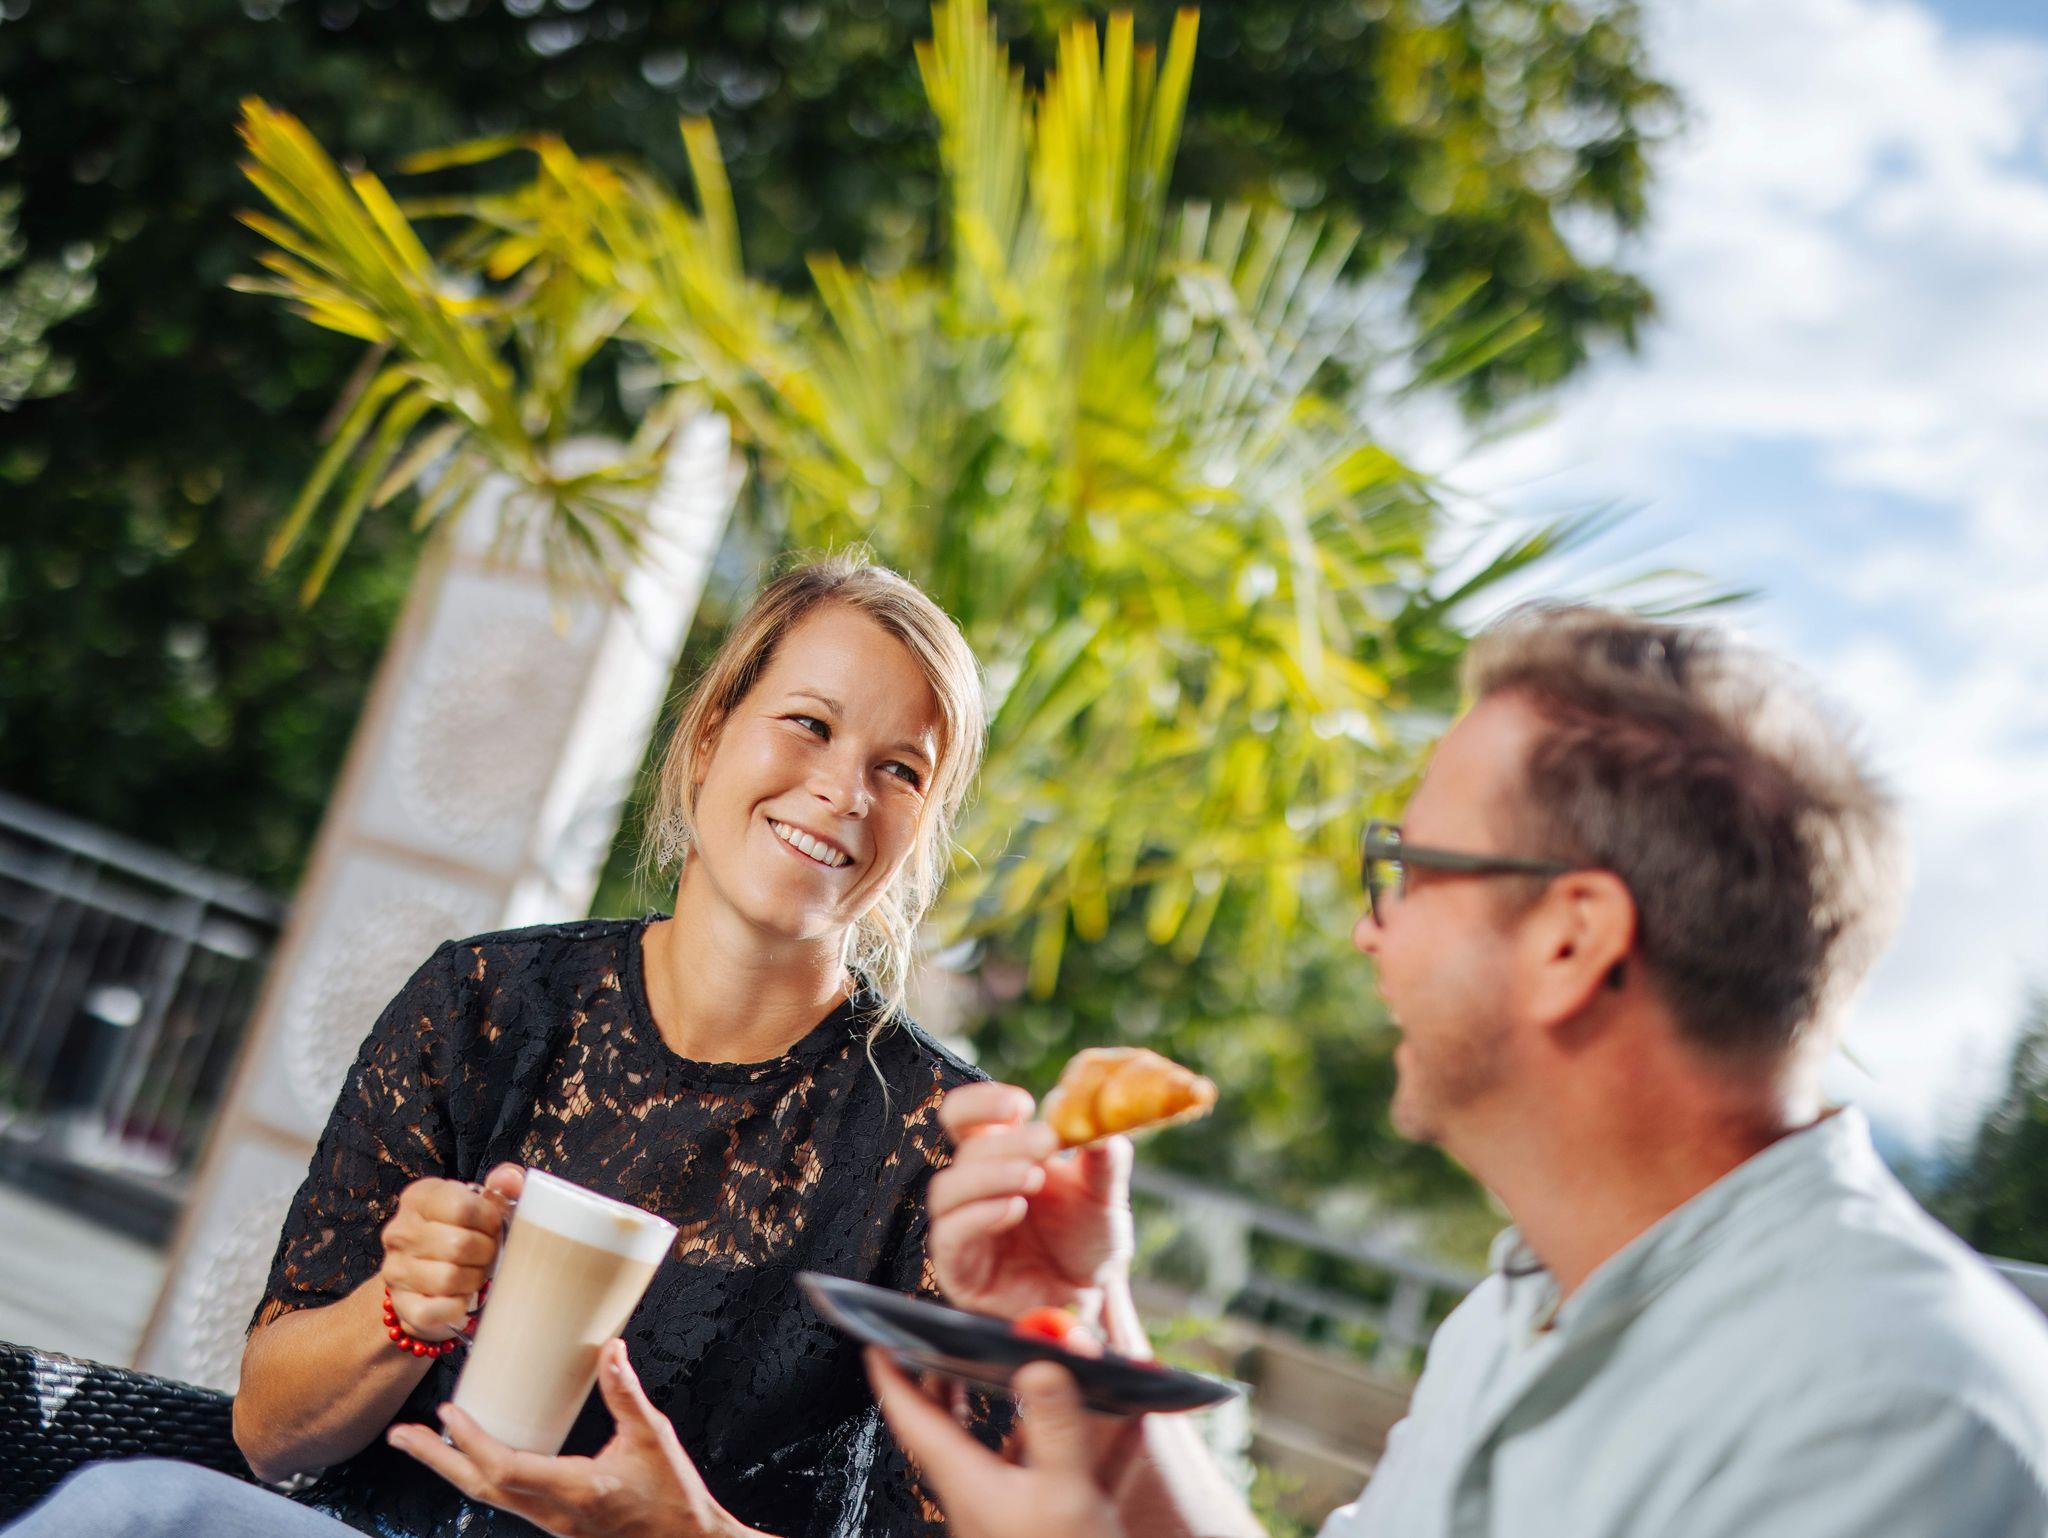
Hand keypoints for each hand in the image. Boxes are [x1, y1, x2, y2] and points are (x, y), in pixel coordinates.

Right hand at [378, 1163, 521, 1340]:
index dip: (489, 1221)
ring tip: (476, 1275)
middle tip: (487, 1255)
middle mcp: (400, 1231)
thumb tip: (510, 1179)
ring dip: (473, 1280)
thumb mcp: (484, 1202)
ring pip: (448, 1279)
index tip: (493, 1228)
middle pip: (459, 1245)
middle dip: (485, 1254)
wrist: (430, 1278)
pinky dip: (456, 1308)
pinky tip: (461, 1299)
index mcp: (420, 1198)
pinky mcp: (401, 1305)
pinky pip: (433, 1311)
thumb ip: (503, 1184)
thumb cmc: (465, 1234)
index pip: (463, 1207)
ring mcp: (395, 1269)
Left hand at [388, 1340, 760, 1537]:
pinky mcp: (556, 1523)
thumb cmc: (672, 1494)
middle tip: (400, 1435)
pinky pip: (506, 1498)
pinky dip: (480, 1474)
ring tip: (423, 1442)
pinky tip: (474, 1458)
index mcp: (575, 1490)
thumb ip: (626, 1394)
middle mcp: (552, 1513)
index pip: (506, 1468)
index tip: (447, 1412)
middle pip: (479, 1488)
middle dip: (435, 1460)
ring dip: (451, 1468)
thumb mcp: (652, 1438)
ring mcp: (551, 1523)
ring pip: (488, 1496)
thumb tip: (611, 1348)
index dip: (471, 1440)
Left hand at [866, 1349, 1128, 1537]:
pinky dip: (1049, 1437)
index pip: (911, 1417)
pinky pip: (1037, 1469)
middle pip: (942, 1428)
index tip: (879, 1336)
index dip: (891, 1372)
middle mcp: (977, 1495)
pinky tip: (1087, 1423)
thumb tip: (1040, 1364)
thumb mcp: (1063, 1493)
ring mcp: (1003, 1512)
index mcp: (966, 1481)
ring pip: (986, 1447)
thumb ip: (1053, 1425)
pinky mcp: (1036, 1523)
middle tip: (942, 1342)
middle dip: (939, 1381)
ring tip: (1001, 1370)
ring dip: (990, 1407)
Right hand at [929, 1082, 1133, 1321]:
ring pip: (947, 1190)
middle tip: (1046, 1142)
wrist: (1093, 1298)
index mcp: (999, 1155)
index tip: (1020, 1104)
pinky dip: (979, 1216)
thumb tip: (1100, 1120)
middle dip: (1006, 1143)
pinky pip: (951, 1236)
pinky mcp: (959, 1268)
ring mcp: (963, 1227)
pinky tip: (1012, 1208)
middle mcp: (975, 1187)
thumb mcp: (1104, 1194)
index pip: (966, 1115)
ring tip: (1032, 1178)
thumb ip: (1104, 1159)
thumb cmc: (1088, 1240)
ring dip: (988, 1176)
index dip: (982, 1102)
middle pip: (964, 1149)